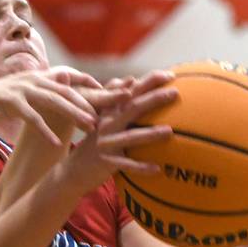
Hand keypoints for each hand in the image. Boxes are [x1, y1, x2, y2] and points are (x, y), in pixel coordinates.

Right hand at [0, 68, 102, 145]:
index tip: (106, 94)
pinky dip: (45, 130)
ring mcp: (22, 90)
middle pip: (67, 90)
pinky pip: (32, 118)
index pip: (69, 77)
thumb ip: (40, 93)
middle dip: (88, 102)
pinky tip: (56, 143)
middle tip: (106, 115)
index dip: (88, 83)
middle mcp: (32, 80)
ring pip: (54, 101)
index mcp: (37, 77)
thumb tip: (58, 94)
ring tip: (89, 127)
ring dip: (74, 114)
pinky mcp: (10, 103)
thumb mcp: (21, 94)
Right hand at [62, 69, 176, 183]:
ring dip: (149, 134)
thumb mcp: (101, 120)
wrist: (73, 171)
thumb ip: (116, 102)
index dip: (149, 81)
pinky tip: (157, 169)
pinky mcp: (106, 162)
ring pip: (130, 137)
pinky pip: (127, 165)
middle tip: (174, 93)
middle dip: (153, 99)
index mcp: (109, 112)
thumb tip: (131, 79)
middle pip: (131, 109)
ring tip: (169, 131)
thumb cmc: (95, 144)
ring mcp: (106, 144)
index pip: (130, 92)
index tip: (170, 74)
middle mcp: (106, 125)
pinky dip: (141, 168)